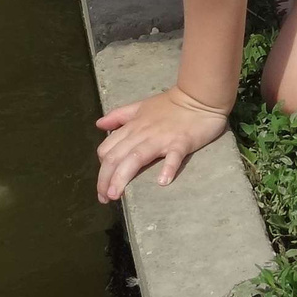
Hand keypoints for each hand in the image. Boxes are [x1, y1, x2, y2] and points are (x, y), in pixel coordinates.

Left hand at [93, 88, 228, 201]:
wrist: (197, 96)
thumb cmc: (169, 104)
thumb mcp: (139, 106)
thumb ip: (119, 116)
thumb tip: (99, 125)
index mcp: (132, 127)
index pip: (108, 149)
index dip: (102, 168)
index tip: (103, 184)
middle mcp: (142, 134)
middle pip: (116, 157)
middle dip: (105, 179)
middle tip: (104, 199)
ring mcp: (161, 138)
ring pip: (136, 158)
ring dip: (122, 177)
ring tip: (116, 195)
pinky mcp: (181, 142)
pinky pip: (173, 156)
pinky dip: (168, 168)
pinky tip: (163, 182)